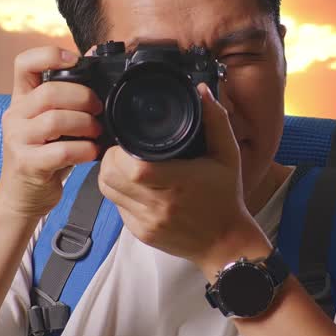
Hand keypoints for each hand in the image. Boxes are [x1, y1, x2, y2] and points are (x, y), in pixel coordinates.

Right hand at [0, 45, 101, 218]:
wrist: (22, 197)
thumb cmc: (43, 156)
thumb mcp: (51, 123)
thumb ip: (66, 96)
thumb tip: (93, 56)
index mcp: (20, 100)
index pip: (24, 63)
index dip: (49, 55)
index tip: (74, 60)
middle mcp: (14, 116)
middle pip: (49, 91)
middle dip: (83, 97)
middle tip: (98, 109)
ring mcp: (18, 140)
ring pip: (55, 120)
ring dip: (85, 124)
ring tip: (96, 132)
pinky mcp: (27, 164)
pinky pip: (62, 151)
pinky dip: (84, 150)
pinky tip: (92, 153)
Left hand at [97, 82, 267, 274]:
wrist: (226, 243)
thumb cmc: (226, 198)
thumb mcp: (228, 155)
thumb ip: (216, 121)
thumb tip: (202, 92)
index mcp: (179, 183)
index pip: (133, 168)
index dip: (120, 151)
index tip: (129, 141)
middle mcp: (160, 206)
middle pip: (110, 177)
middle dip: (110, 158)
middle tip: (124, 149)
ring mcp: (147, 222)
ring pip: (107, 191)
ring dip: (110, 173)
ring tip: (126, 164)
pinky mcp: (140, 233)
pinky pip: (116, 207)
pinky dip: (119, 192)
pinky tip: (135, 185)